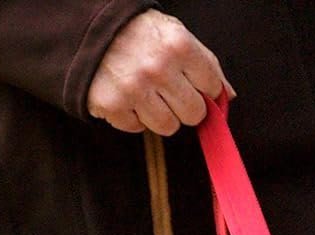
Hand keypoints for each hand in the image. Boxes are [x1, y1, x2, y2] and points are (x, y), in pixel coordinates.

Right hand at [88, 11, 232, 134]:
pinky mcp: (113, 105)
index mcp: (178, 45)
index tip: (191, 83)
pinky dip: (133, 116)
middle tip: (168, 91)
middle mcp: (158, 68)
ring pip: (168, 127)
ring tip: (147, 93)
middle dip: (184, 106)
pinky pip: (137, 128)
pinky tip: (126, 95)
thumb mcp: (173, 34)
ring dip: (160, 114)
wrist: (87, 26)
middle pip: (193, 114)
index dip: (203, 88)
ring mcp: (134, 89)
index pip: (212, 87)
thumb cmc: (136, 32)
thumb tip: (227, 96)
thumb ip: (204, 63)